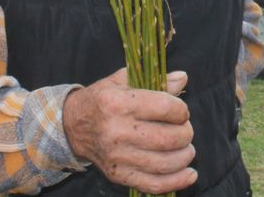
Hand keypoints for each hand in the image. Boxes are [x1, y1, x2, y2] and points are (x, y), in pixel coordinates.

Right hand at [63, 69, 195, 193]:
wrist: (72, 126)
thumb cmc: (102, 99)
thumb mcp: (124, 80)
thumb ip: (156, 80)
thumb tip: (183, 78)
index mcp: (119, 103)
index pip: (165, 108)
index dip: (181, 110)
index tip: (181, 111)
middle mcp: (117, 132)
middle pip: (168, 138)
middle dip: (185, 134)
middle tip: (185, 130)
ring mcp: (117, 157)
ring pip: (164, 163)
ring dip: (184, 156)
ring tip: (187, 149)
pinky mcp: (118, 175)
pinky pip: (152, 184)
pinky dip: (176, 181)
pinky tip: (190, 174)